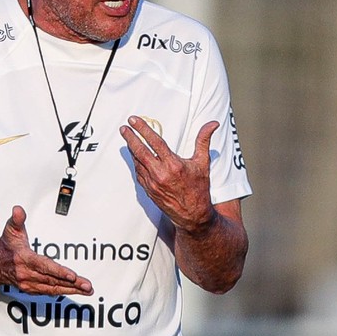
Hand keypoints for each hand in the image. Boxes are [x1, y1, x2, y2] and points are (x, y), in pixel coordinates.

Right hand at [0, 205, 93, 295]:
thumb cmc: (6, 246)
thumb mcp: (11, 229)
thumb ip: (17, 219)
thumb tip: (18, 210)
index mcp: (24, 258)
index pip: (44, 266)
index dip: (59, 271)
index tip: (72, 275)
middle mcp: (27, 274)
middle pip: (53, 280)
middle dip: (72, 283)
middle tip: (88, 286)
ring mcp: (29, 283)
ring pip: (53, 288)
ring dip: (71, 290)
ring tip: (87, 290)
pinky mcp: (31, 289)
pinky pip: (49, 292)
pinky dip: (62, 291)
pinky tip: (74, 291)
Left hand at [120, 118, 218, 234]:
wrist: (193, 215)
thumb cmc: (198, 188)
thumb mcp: (203, 163)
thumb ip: (203, 141)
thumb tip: (212, 124)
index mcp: (173, 165)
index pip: (155, 142)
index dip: (143, 129)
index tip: (134, 120)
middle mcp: (160, 174)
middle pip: (140, 151)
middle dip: (130, 137)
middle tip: (124, 128)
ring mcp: (152, 183)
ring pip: (137, 162)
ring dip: (131, 149)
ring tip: (127, 137)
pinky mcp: (148, 190)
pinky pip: (138, 173)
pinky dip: (135, 162)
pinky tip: (134, 155)